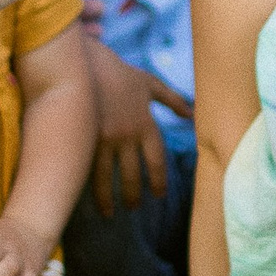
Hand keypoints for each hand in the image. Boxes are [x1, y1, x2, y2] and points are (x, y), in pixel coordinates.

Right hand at [84, 37, 190, 216]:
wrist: (84, 62)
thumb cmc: (118, 72)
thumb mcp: (149, 83)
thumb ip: (172, 100)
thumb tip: (191, 113)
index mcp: (145, 123)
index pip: (157, 159)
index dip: (159, 180)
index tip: (159, 194)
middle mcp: (128, 134)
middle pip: (133, 173)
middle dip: (133, 194)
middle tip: (133, 207)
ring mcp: (104, 137)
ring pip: (109, 176)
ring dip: (109, 198)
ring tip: (109, 213)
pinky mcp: (84, 138)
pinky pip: (88, 167)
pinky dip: (89, 184)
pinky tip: (86, 196)